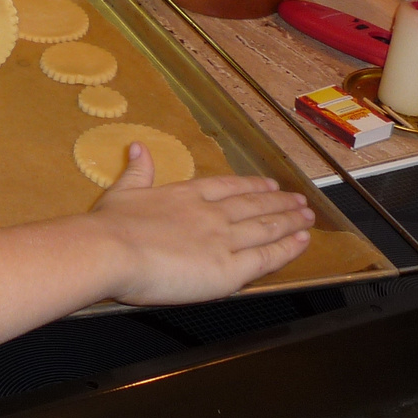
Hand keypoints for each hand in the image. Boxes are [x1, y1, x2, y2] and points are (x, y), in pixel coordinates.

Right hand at [92, 143, 312, 305]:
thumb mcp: (121, 191)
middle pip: (253, 205)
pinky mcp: (228, 270)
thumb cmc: (110, 225)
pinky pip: (266, 258)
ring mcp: (222, 240)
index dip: (251, 186)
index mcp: (185, 195)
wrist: (111, 251)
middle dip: (279, 202)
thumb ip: (137, 171)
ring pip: (265, 228)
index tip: (268, 185)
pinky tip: (302, 242)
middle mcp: (210, 214)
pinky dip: (287, 249)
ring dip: (289, 221)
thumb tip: (138, 147)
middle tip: (299, 200)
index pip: (227, 187)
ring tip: (307, 217)